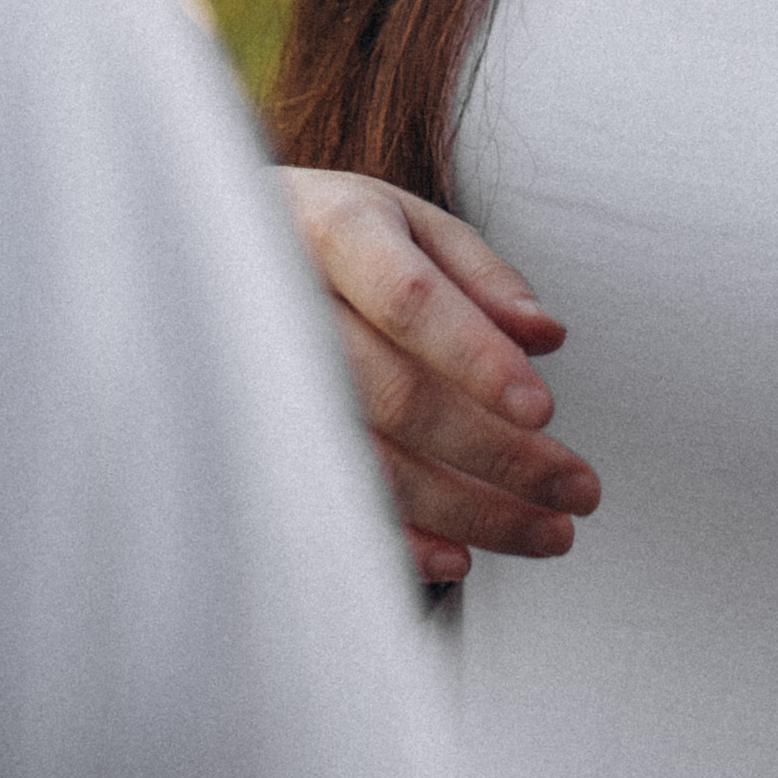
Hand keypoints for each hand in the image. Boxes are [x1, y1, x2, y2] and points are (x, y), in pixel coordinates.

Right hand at [277, 167, 599, 582]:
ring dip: (468, 510)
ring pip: (369, 461)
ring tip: (548, 532)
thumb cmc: (330, 235)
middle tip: (580, 489)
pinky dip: (396, 539)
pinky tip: (462, 558)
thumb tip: (547, 338)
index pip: (409, 300)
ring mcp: (257, 380)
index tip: (544, 409)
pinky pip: (325, 504)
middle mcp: (286, 306)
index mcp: (333, 229)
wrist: (198, 253)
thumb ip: (478, 272)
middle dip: (499, 454)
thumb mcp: (403, 219)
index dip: (476, 356)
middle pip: (399, 395)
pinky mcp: (248, 440)